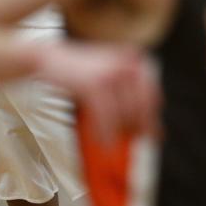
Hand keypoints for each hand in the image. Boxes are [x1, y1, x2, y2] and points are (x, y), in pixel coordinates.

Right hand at [37, 42, 159, 145]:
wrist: (50, 59)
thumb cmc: (80, 73)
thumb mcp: (108, 76)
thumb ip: (125, 92)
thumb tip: (140, 124)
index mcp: (136, 60)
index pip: (152, 95)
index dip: (153, 118)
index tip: (156, 136)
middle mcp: (129, 64)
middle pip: (142, 106)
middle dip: (139, 128)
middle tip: (133, 145)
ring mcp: (114, 72)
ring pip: (125, 113)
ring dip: (121, 134)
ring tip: (114, 147)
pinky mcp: (95, 84)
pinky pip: (107, 116)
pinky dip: (106, 133)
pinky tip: (104, 143)